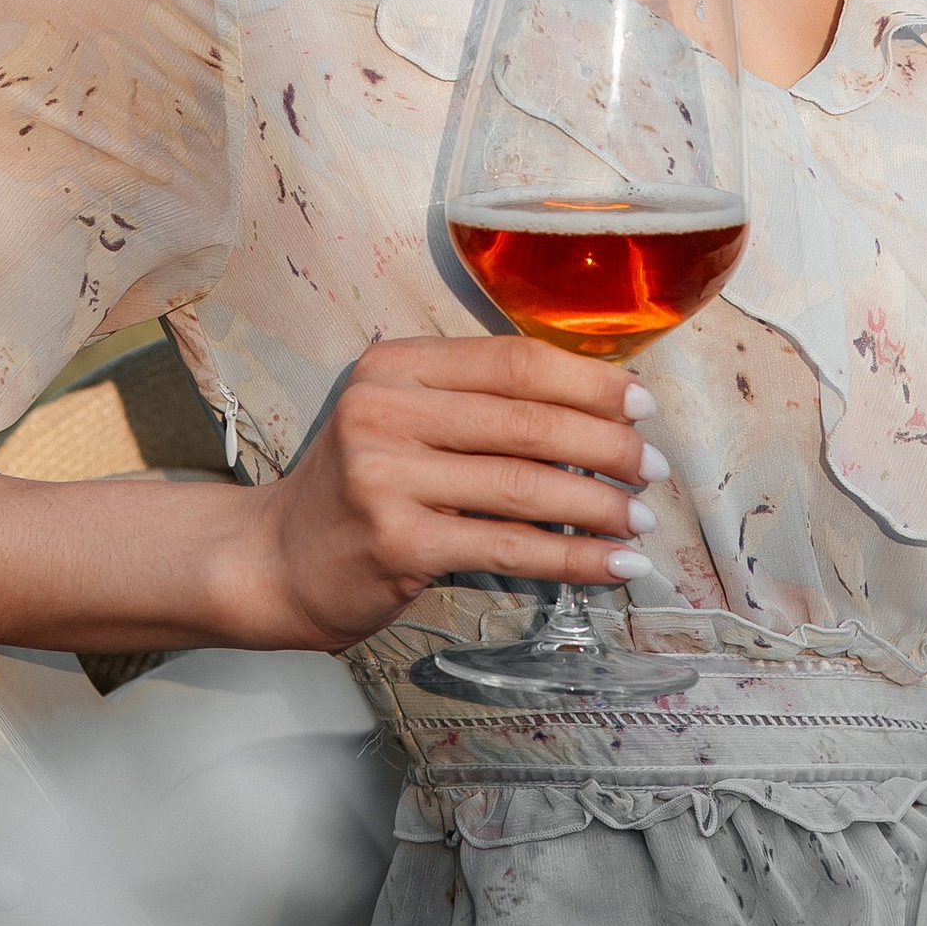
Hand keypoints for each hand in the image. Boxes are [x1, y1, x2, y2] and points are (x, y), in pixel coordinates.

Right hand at [232, 333, 665, 651]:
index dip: (588, 379)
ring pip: (524, 485)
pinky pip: (508, 547)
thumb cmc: (355, 489)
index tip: (641, 404)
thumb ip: (474, 404)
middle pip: (526, 419)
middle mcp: (383, 410)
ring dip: (600, 504)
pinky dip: (573, 558)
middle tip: (653, 466)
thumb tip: (597, 410)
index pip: (512, 360)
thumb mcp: (399, 419)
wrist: (273, 561)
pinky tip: (614, 566)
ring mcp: (385, 476)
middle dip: (606, 444)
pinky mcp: (396, 541)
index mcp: (393, 365)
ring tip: (643, 519)